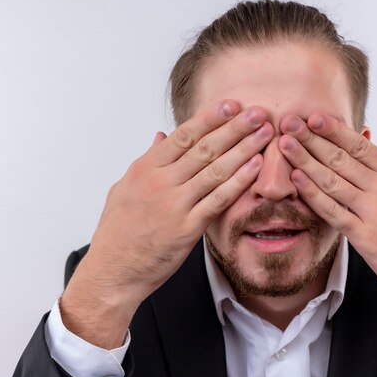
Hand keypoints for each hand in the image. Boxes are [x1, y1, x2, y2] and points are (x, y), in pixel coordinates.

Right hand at [61, 100, 273, 347]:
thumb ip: (146, 160)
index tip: (232, 105)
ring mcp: (174, 205)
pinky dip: (238, 181)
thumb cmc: (117, 231)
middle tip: (258, 112)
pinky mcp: (187, 228)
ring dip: (243, 149)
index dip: (210, 118)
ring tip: (264, 134)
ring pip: (215, 170)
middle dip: (235, 128)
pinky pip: (218, 200)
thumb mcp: (124, 188)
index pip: (183, 136)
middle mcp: (159, 182)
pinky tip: (255, 167)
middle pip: (204, 148)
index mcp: (144, 169)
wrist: (113, 271)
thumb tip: (161, 136)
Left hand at [279, 113, 376, 374]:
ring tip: (285, 144)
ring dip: (305, 161)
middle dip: (312, 138)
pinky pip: (333, 211)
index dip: (333, 129)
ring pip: (332, 180)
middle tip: (289, 121)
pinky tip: (296, 180)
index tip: (312, 116)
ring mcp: (375, 212)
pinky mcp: (365, 237)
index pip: (360, 145)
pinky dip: (313, 194)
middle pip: (342, 158)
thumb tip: (366, 144)